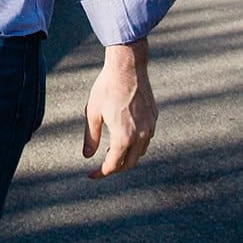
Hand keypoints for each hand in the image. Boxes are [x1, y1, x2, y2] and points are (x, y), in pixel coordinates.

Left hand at [83, 40, 156, 178]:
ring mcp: (150, 128)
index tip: (92, 175)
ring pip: (140, 152)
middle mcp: (141, 136)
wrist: (128, 68)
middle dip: (115, 168)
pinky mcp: (154, 118)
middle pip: (130, 164)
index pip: (114, 165)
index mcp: (124, 137)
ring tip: (112, 151)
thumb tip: (87, 156)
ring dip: (127, 156)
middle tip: (102, 167)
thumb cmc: (107, 88)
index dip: (101, 173)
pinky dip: (136, 144)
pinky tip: (125, 136)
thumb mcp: (93, 113)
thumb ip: (90, 138)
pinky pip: (147, 139)